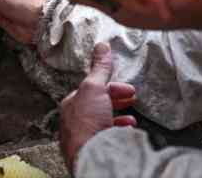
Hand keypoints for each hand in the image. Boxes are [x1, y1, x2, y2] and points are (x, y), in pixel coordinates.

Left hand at [59, 42, 136, 171]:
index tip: (127, 89)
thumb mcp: (93, 87)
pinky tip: (127, 132)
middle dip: (115, 100)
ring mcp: (83, 138)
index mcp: (70, 106)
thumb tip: (102, 46)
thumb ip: (99, 68)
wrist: (90, 156)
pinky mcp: (93, 151)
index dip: (109, 87)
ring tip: (131, 118)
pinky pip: (106, 139)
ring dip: (117, 117)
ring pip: (101, 124)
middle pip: (96, 106)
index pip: (90, 91)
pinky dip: (119, 133)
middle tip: (131, 98)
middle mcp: (73, 122)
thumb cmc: (87, 122)